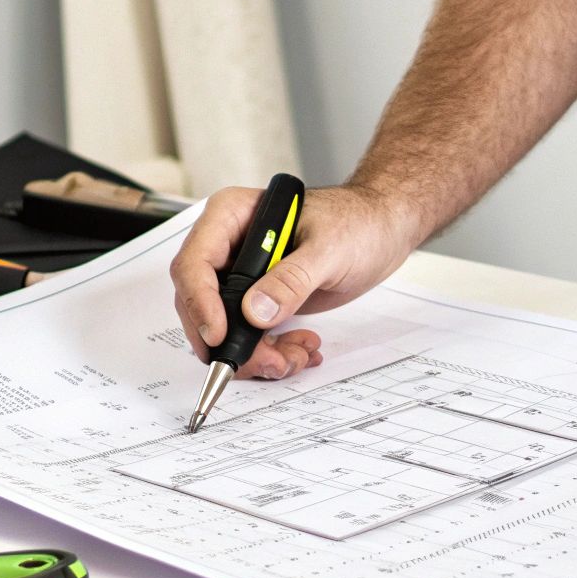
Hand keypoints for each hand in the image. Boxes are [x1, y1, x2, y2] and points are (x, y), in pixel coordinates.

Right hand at [170, 184, 418, 379]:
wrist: (382, 231)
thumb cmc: (357, 222)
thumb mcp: (328, 249)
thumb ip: (291, 280)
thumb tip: (253, 312)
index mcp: (232, 217)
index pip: (194, 263)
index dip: (199, 303)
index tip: (219, 335)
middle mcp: (229, 246)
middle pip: (201, 303)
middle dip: (230, 341)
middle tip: (266, 361)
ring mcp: (242, 276)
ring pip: (223, 328)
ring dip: (256, 353)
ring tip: (295, 355)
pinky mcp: (259, 300)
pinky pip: (248, 337)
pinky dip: (271, 353)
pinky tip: (300, 349)